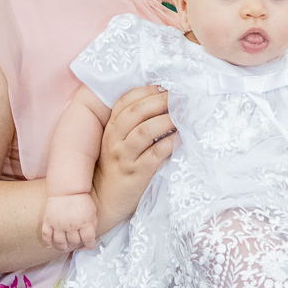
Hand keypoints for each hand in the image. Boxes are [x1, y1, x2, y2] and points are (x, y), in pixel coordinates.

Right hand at [42, 193, 97, 250]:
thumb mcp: (92, 211)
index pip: (88, 239)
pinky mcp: (48, 221)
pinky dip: (47, 242)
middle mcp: (71, 226)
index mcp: (84, 222)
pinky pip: (46, 235)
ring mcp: (58, 224)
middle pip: (74, 241)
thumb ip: (93, 224)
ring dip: (63, 247)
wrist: (67, 189)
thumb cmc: (81, 200)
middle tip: (75, 244)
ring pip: (60, 242)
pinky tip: (50, 245)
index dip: (90, 244)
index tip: (90, 246)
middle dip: (76, 243)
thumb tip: (92, 237)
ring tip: (64, 248)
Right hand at [92, 85, 176, 232]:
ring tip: (183, 115)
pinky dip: (171, 142)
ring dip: (166, 119)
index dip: (145, 91)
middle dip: (159, 100)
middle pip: (136, 112)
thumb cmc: (116, 167)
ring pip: (145, 131)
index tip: (164, 86)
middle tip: (179, 96)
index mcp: (111, 129)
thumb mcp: (117, 143)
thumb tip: (162, 103)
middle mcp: (115, 140)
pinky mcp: (137, 173)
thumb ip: (132, 125)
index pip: (124, 101)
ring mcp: (125, 157)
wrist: (104, 201)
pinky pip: (156, 153)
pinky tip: (182, 137)